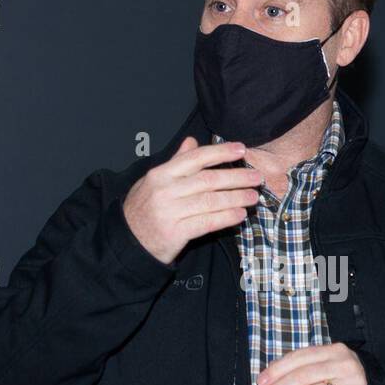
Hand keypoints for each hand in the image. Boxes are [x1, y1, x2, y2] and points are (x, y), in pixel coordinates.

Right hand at [122, 136, 264, 264]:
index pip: (196, 158)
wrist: (127, 243)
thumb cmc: (144, 210)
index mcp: (161, 174)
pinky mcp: (176, 233)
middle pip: (208, 180)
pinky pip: (207, 223)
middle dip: (237, 177)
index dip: (221, 152)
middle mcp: (165, 190)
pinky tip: (240, 215)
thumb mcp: (154, 182)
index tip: (242, 149)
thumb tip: (192, 141)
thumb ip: (176, 163)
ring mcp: (170, 212)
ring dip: (236, 198)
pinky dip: (226, 218)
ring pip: (211, 201)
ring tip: (253, 197)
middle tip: (257, 177)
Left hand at [255, 342, 366, 384]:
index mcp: (333, 351)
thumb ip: (304, 368)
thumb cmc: (343, 381)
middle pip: (304, 376)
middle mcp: (343, 364)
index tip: (261, 383)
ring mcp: (351, 384)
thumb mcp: (328, 367)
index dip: (278, 370)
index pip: (300, 357)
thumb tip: (271, 376)